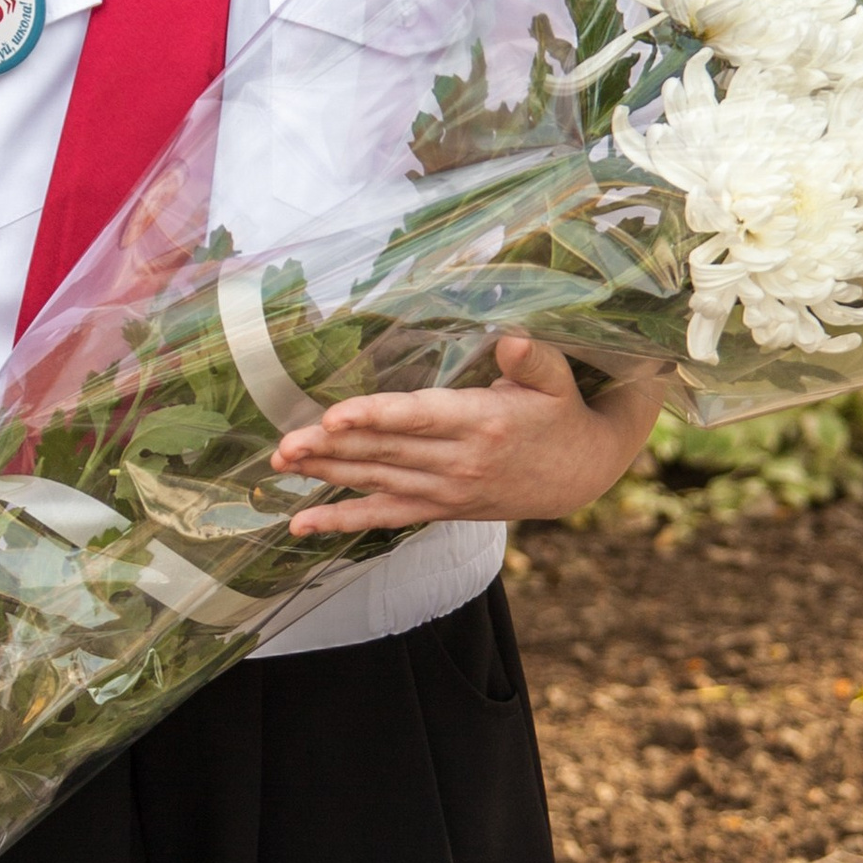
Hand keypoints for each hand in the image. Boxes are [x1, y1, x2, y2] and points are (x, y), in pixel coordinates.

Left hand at [278, 335, 663, 536]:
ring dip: (326, 475)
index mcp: (483, 422)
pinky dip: (342, 522)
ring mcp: (445, 490)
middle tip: (284, 446)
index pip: (418, 418)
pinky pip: (385, 517)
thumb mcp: (558, 379)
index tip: (334, 416)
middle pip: (385, 453)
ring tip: (282, 465)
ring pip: (376, 482)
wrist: (579, 475)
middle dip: (331, 449)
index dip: (374, 417)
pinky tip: (301, 524)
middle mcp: (459, 461)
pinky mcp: (439, 508)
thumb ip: (532, 359)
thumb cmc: (561, 414)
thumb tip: (512, 338)